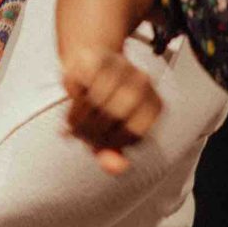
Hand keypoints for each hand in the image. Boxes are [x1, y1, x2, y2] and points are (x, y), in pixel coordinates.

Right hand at [61, 45, 160, 175]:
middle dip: (91, 131)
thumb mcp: (110, 133)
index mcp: (154, 105)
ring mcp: (122, 67)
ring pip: (96, 100)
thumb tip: (118, 167)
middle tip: (81, 134)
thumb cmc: (105, 103)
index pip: (134, 133)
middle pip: (113, 115)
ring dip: (79, 117)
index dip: (111, 143)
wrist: (92, 64)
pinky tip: (76, 97)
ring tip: (75, 121)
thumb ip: (113, 154)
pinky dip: (73, 97)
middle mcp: (143, 83)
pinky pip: (82, 84)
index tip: (101, 143)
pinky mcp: (98, 58)